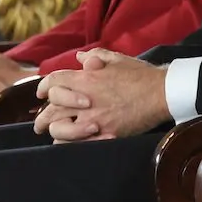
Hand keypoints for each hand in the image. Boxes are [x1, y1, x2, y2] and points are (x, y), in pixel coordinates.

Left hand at [33, 49, 168, 141]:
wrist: (161, 93)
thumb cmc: (141, 75)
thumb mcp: (118, 59)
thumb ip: (96, 56)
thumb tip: (80, 58)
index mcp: (87, 79)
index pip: (53, 81)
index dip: (43, 87)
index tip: (41, 94)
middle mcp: (85, 100)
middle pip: (51, 109)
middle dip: (42, 116)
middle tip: (40, 123)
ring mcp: (93, 119)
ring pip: (60, 129)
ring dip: (54, 131)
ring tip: (52, 134)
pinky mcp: (103, 134)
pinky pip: (77, 144)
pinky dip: (69, 144)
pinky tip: (69, 143)